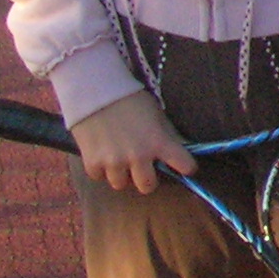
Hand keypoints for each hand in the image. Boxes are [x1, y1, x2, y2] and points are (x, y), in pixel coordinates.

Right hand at [71, 90, 193, 194]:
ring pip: (121, 184)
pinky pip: (99, 176)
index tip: (183, 166)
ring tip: (117, 157)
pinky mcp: (92, 163)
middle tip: (142, 168)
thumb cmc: (129, 99)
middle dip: (147, 179)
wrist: (94, 90)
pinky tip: (100, 153)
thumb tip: (176, 149)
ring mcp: (114, 162)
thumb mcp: (156, 114)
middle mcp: (139, 156)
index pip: (184, 165)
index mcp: (159, 142)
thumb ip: (166, 135)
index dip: (186, 167)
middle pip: (147, 186)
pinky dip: (100, 168)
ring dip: (121, 173)